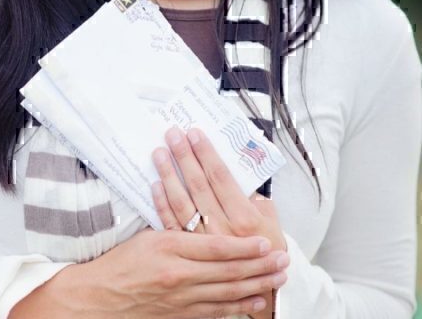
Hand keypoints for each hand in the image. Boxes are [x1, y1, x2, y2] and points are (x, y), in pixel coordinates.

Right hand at [10, 229, 286, 318]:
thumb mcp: (149, 237)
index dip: (244, 245)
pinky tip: (255, 302)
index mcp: (170, 249)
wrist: (100, 296)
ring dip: (257, 284)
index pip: (215, 247)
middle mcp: (179, 276)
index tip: (266, 241)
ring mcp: (181, 299)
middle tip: (284, 259)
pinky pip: (216, 312)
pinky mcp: (181, 314)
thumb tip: (209, 217)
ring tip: (278, 277)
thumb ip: (180, 228)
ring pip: (228, 292)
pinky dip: (238, 308)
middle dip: (260, 266)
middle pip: (229, 271)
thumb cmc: (123, 263)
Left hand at [150, 126, 287, 250]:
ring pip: (181, 202)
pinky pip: (171, 223)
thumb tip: (244, 178)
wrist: (257, 292)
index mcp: (245, 219)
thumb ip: (259, 202)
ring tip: (160, 153)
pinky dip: (161, 203)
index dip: (206, 154)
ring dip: (169, 175)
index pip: (221, 178)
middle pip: (198, 185)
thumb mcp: (272, 225)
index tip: (195, 135)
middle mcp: (221, 228)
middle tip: (174, 135)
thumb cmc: (265, 255)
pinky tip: (155, 184)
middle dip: (185, 157)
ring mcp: (201, 240)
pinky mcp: (187, 250)